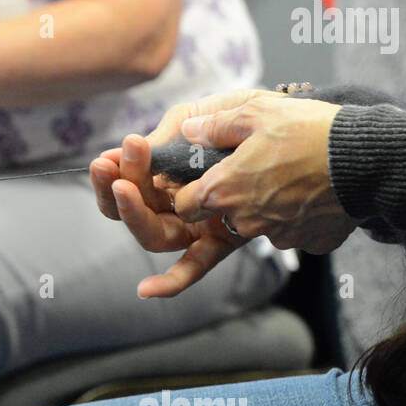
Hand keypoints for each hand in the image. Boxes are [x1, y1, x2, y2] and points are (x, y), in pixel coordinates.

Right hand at [88, 89, 274, 296]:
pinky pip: (197, 263)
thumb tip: (133, 149)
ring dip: (134, 215)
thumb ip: (171, 134)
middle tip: (108, 167)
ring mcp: (200, 222)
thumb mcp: (204, 115)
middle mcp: (179, 200)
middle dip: (116, 189)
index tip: (103, 159)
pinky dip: (173, 280)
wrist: (302, 127)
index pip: (129, 180)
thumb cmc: (251, 116)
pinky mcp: (223, 238)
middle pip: (135, 210)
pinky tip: (147, 290)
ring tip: (123, 189)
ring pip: (156, 234)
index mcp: (169, 170)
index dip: (112, 172)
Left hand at [172, 94, 358, 251]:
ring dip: (266, 206)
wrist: (367, 159)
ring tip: (291, 175)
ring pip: (258, 223)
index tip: (202, 178)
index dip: (190, 191)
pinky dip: (298, 216)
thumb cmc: (309, 131)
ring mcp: (277, 235)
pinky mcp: (307, 242)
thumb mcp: (256, 113)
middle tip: (257, 169)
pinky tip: (312, 192)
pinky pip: (293, 230)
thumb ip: (216, 126)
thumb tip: (189, 131)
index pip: (185, 205)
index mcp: (224, 190)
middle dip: (232, 197)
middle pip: (223, 215)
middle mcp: (245, 220)